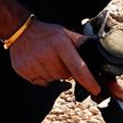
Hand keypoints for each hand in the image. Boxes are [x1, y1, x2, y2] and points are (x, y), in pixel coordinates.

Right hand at [8, 19, 122, 99]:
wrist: (21, 32)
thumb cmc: (48, 34)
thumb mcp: (66, 34)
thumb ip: (82, 43)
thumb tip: (101, 49)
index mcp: (61, 45)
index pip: (78, 68)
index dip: (88, 81)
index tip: (97, 90)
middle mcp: (48, 56)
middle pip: (67, 76)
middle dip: (68, 71)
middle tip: (60, 58)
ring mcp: (36, 66)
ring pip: (55, 80)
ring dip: (56, 74)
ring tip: (48, 59)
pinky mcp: (26, 73)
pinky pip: (43, 83)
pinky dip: (45, 77)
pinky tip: (41, 64)